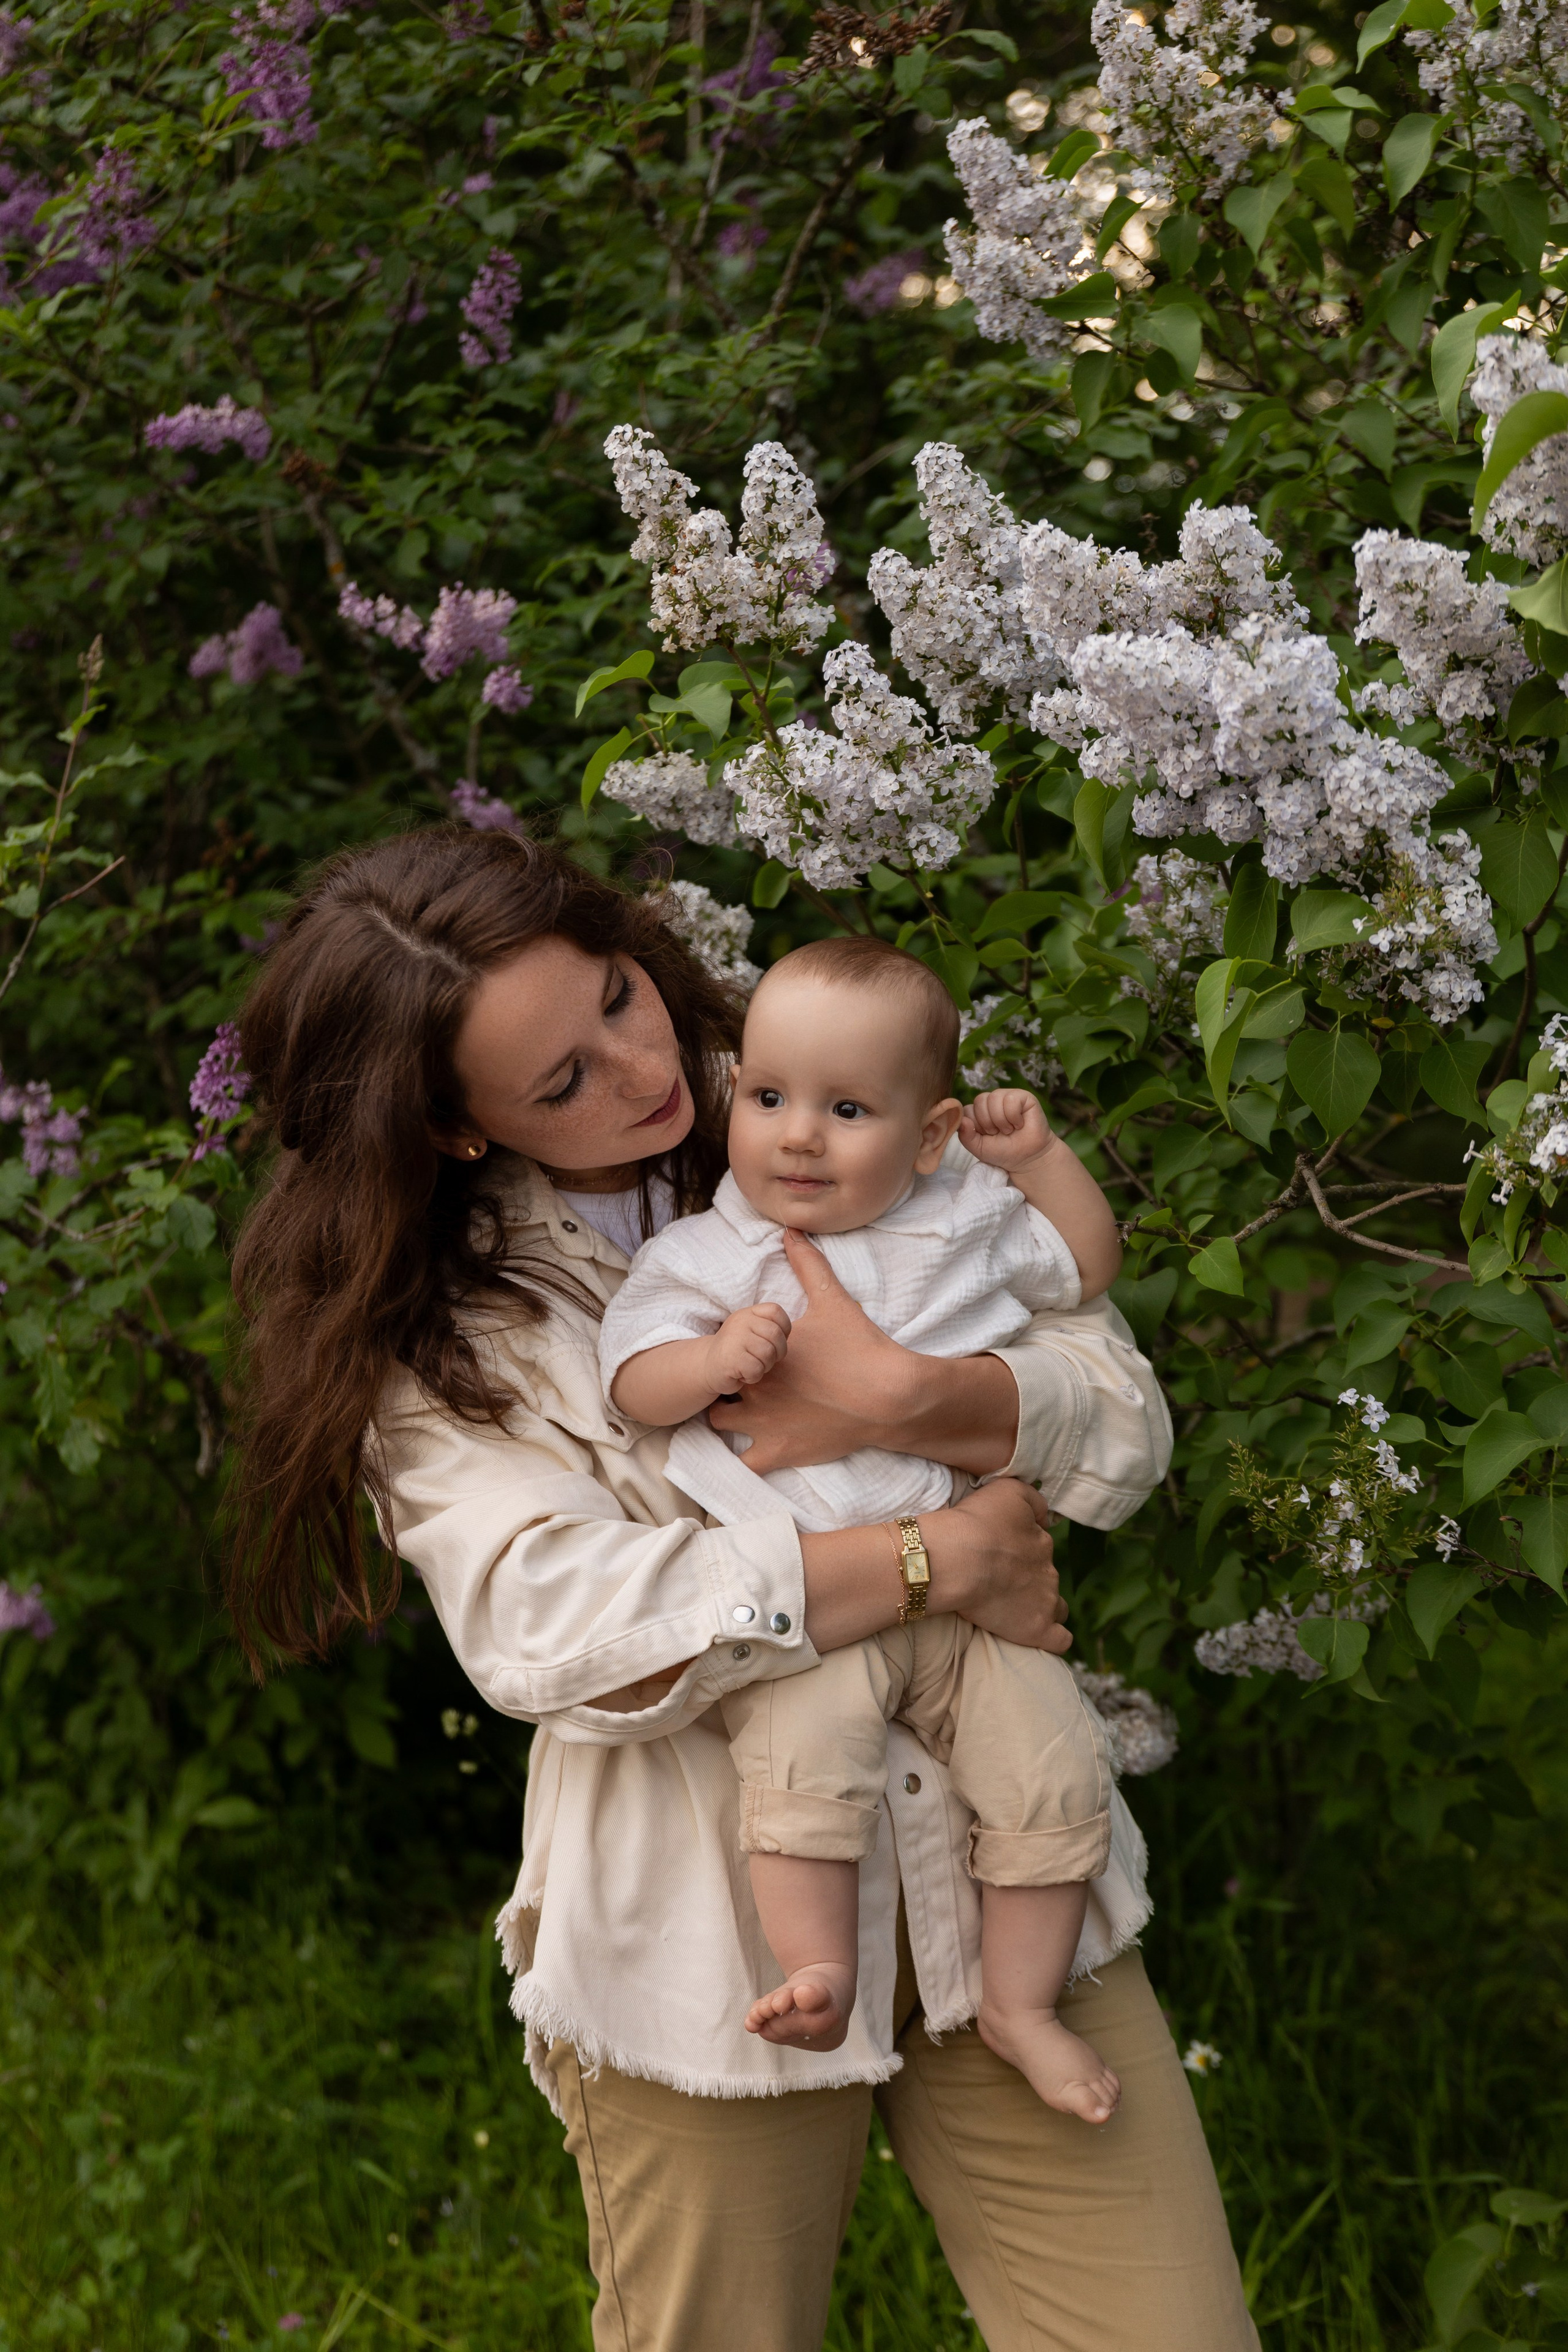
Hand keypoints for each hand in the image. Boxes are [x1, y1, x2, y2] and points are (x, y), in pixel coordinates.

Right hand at [707, 1302, 790, 1392]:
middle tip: (764, 1360)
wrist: (707, 1367)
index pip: (776, 1311)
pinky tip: (743, 1375)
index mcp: (747, 1313)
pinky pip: (756, 1369)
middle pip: (776, 1335)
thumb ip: (769, 1328)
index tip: (775, 1343)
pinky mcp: (730, 1359)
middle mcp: (740, 1322)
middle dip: (777, 1353)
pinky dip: (753, 1377)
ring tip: (752, 1367)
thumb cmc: (737, 1352)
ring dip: (765, 1366)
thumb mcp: (751, 1332)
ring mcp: (733, 1339)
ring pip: (768, 1353)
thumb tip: (787, 1335)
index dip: (784, 1329)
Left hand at [709, 1228, 919, 1471]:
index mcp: (759, 1352)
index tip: (741, 1348)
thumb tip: (791, 1231)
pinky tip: (753, 1449)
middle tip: (739, 1378)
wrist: (890, 1395)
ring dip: (726, 1417)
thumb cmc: (859, 1347)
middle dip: (722, 1381)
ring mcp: (762, 1425)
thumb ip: (807, 1265)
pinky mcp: (779, 1453)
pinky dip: (744, 1458)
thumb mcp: (832, 1299)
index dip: (729, 1348)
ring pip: (718, 1424)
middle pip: (716, 1384)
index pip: (721, 1349)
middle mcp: (752, 1389)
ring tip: (743, 1411)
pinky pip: (744, 1465)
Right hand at [924, 1480, 1068, 1653]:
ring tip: (1016, 1610)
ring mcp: (1046, 1602)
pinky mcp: (1037, 1629)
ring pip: (1057, 1607)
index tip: (999, 1554)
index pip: (1040, 1547)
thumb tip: (1045, 1518)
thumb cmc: (976, 1522)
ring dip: (1042, 1607)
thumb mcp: (1009, 1490)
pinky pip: (1060, 1640)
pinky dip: (1053, 1638)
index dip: (1021, 1551)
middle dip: (1029, 1579)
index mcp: (1041, 1542)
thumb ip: (1034, 1500)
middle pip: (1046, 1577)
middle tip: (998, 1581)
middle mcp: (1049, 1572)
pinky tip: (1040, 1635)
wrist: (957, 1559)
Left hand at [959, 1088, 1055, 1173]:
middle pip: (979, 1100)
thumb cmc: (1003, 1152)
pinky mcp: (1024, 1097)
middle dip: (988, 1122)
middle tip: (999, 1133)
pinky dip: (1013, 1116)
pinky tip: (1019, 1124)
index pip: (967, 1109)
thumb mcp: (979, 1148)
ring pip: (994, 1097)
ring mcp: (1008, 1097)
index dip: (976, 1125)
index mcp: (980, 1111)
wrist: (1027, 1158)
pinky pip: (1011, 1099)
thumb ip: (966, 1136)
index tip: (987, 1136)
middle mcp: (992, 1101)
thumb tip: (963, 1120)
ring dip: (1001, 1120)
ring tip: (1009, 1130)